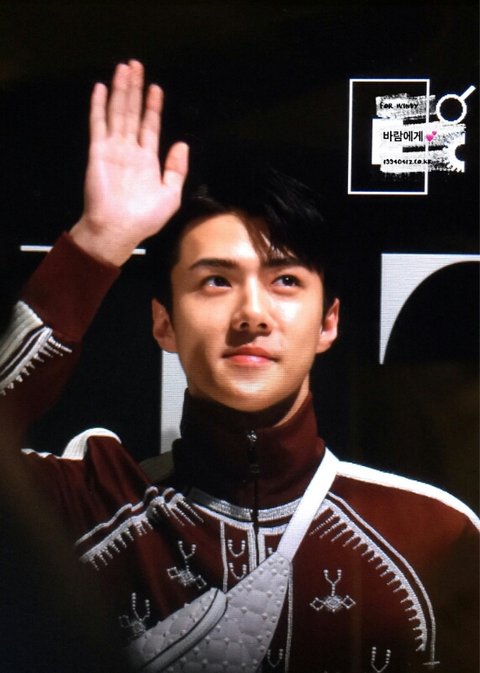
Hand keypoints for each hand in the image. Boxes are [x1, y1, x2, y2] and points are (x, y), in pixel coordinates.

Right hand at [70, 60, 187, 265]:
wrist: (118, 229)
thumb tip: (183, 144)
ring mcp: (113, 149)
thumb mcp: (171, 195)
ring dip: (121, 90)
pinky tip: (101, 88)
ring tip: (124, 68)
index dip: (153, 107)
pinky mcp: (98, 151)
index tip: (156, 88)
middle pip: (133, 113)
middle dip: (136, 90)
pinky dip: (99, 106)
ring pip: (118, 112)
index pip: (150, 126)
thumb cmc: (144, 218)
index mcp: (147, 160)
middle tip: (137, 66)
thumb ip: (177, 169)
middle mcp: (130, 151)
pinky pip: (99, 124)